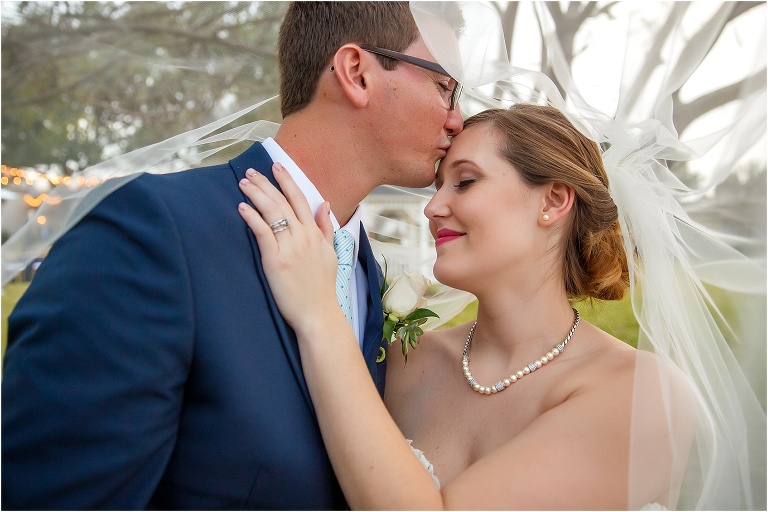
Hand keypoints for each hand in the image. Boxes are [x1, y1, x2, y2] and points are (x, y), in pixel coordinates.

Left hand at [238, 163, 343, 334]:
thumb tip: (325, 204)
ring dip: (256, 195)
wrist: (318, 313)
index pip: (301, 200)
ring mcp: (289, 248)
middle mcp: (303, 237)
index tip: (277, 166)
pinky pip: (262, 232)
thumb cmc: (322, 288)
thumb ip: (325, 228)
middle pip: (282, 202)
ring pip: (272, 213)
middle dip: (266, 184)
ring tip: (244, 183)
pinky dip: (252, 218)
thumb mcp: (331, 254)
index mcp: (315, 234)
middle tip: (251, 172)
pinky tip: (242, 207)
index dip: (288, 181)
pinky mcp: (275, 260)